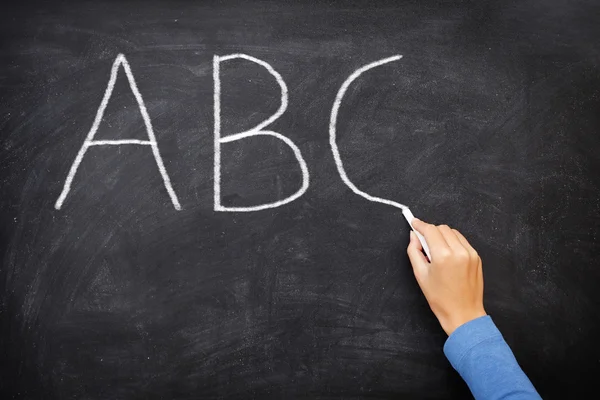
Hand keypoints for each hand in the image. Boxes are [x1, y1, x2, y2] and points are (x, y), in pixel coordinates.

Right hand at [407, 219, 485, 334]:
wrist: (463, 313)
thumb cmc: (440, 298)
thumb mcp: (420, 275)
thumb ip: (414, 251)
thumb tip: (414, 236)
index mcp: (443, 256)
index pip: (430, 230)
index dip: (420, 225)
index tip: (414, 223)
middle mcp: (459, 251)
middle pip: (442, 228)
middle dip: (431, 231)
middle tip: (424, 243)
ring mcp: (470, 253)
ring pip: (453, 232)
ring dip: (442, 236)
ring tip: (437, 251)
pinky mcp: (476, 257)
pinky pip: (462, 241)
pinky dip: (453, 242)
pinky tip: (448, 254)